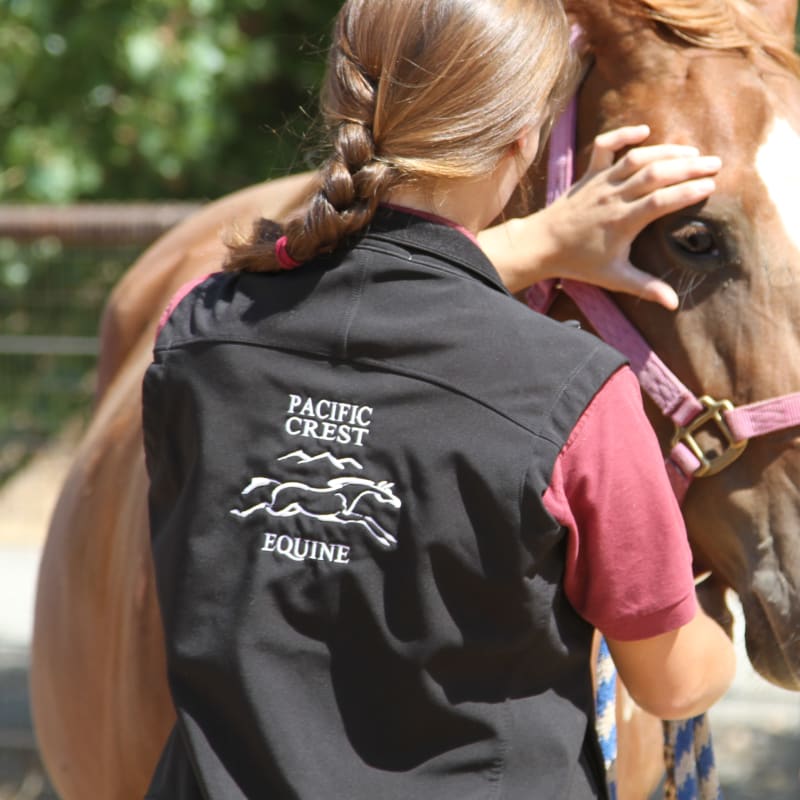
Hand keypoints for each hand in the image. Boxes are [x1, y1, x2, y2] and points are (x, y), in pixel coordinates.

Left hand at [480, 125, 721, 308]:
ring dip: (666, 151)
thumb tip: (673, 303)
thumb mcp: (613, 278)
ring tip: (692, 152)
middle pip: (655, 174)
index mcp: (622, 222)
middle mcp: (613, 198)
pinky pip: (605, 147)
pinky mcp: (589, 174)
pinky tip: (645, 131)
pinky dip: (623, 134)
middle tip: (715, 164)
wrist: (542, 245)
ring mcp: (600, 183)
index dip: (687, 192)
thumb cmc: (579, 262)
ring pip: (636, 158)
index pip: (660, 202)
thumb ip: (645, 288)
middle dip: (688, 167)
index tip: (711, 187)